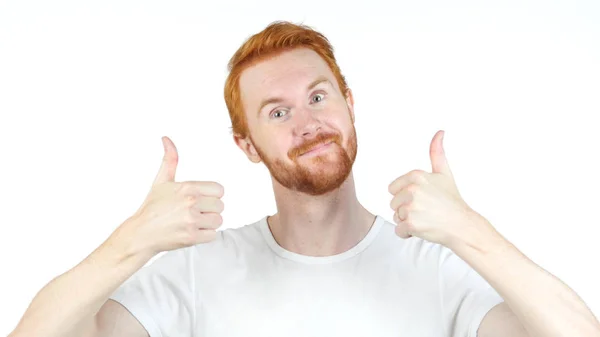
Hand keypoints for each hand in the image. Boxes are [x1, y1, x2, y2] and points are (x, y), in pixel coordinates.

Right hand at [113, 136, 224, 256]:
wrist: (141, 233)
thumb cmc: (152, 207)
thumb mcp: (161, 181)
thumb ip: (169, 159)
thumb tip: (166, 139)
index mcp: (187, 187)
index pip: (219, 190)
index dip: (211, 196)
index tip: (199, 200)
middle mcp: (191, 202)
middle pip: (220, 206)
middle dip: (209, 210)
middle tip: (193, 213)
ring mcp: (191, 220)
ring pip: (218, 220)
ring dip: (208, 224)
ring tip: (192, 223)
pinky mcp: (191, 237)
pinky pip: (213, 235)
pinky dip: (205, 235)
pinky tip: (192, 232)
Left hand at [388, 130, 488, 247]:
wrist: (462, 225)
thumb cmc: (452, 201)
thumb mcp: (444, 173)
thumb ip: (437, 152)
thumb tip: (439, 132)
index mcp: (416, 176)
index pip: (393, 189)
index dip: (406, 196)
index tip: (423, 198)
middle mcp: (412, 189)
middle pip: (393, 203)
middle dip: (406, 209)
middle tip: (426, 210)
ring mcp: (411, 207)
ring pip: (396, 217)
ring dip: (407, 221)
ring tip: (426, 219)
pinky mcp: (411, 223)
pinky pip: (399, 230)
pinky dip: (408, 233)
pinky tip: (423, 228)